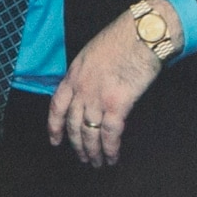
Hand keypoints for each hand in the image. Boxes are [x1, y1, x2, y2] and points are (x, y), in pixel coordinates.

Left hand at [50, 8, 170, 166]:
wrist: (142, 33)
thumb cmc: (123, 38)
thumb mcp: (92, 53)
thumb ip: (86, 74)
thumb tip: (90, 91)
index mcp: (73, 75)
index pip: (57, 106)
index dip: (54, 127)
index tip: (55, 140)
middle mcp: (81, 89)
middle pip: (73, 125)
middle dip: (77, 145)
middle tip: (83, 157)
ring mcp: (97, 97)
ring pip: (90, 133)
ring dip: (93, 152)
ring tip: (97, 163)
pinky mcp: (117, 104)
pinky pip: (110, 133)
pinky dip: (110, 148)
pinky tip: (112, 157)